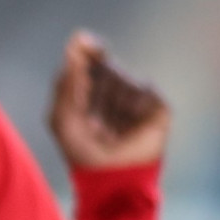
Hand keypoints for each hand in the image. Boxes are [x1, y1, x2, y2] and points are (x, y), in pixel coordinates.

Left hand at [46, 31, 168, 172]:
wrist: (112, 178)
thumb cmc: (82, 153)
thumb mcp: (63, 119)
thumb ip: (65, 84)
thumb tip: (74, 46)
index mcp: (90, 90)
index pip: (89, 59)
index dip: (86, 48)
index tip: (83, 41)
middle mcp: (115, 90)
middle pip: (107, 67)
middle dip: (97, 86)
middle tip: (91, 116)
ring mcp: (138, 97)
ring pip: (124, 79)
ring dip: (111, 104)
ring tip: (109, 130)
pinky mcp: (157, 106)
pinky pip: (143, 90)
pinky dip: (131, 107)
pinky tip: (127, 129)